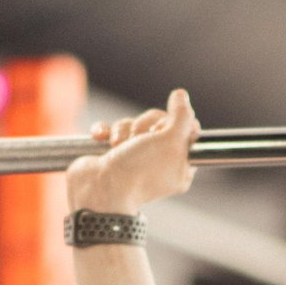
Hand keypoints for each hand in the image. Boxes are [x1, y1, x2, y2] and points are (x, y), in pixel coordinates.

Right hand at [65, 89, 200, 214]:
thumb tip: (181, 95)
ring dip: (123, 130)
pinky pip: (112, 130)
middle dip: (144, 125)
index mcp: (180, 167)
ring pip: (133, 125)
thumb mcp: (171, 141)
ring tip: (117, 146)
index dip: (174, 124)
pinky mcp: (113, 155)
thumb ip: (183, 116)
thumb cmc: (138, 170)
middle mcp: (159, 163)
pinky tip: (101, 138)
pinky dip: (105, 131)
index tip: (163, 131)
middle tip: (139, 139)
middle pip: (157, 123)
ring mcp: (135, 159)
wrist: (99, 189)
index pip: (186, 131)